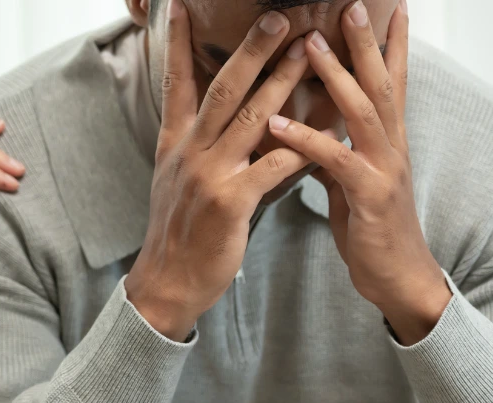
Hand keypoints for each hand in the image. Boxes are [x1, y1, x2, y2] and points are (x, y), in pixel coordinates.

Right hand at [124, 3, 312, 339]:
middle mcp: (189, 152)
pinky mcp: (230, 203)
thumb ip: (196, 142)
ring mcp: (209, 176)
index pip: (176, 82)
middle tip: (278, 16)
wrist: (168, 283)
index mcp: (175, 143)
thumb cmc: (180, 231)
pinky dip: (300, 145)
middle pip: (223, 88)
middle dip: (251, 48)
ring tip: (310, 51)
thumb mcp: (175, 178)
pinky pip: (272, 165)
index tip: (180, 5)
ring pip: (252, 117)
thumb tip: (218, 111)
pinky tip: (325, 130)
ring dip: (284, 80)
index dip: (177, 42)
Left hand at [266, 1, 448, 344]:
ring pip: (363, 112)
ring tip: (310, 45)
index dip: (390, 44)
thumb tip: (315, 127)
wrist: (400, 281)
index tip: (388, 7)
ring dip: (336, 77)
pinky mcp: (370, 197)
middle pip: (381, 83)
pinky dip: (307, 140)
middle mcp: (392, 147)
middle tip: (351, 5)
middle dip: (365, 43)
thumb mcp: (353, 182)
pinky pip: (336, 161)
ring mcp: (384, 170)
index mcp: (388, 141)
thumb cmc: (374, 230)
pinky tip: (278, 123)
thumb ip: (336, 151)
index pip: (392, 81)